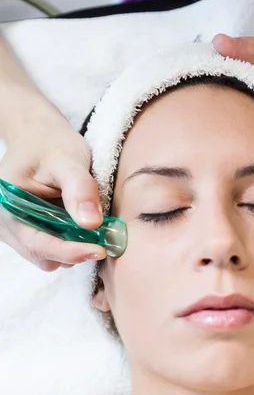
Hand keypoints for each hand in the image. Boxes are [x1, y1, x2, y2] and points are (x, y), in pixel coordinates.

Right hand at [0, 111, 105, 270]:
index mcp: (6, 205)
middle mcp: (5, 224)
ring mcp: (15, 231)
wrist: (39, 137)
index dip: (69, 251)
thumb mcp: (68, 160)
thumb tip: (91, 223)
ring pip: (49, 257)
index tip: (99, 250)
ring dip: (73, 247)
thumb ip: (80, 189)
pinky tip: (80, 225)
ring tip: (89, 224)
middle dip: (74, 251)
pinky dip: (70, 243)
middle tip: (103, 238)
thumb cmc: (51, 144)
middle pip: (43, 255)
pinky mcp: (29, 232)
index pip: (36, 243)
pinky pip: (51, 249)